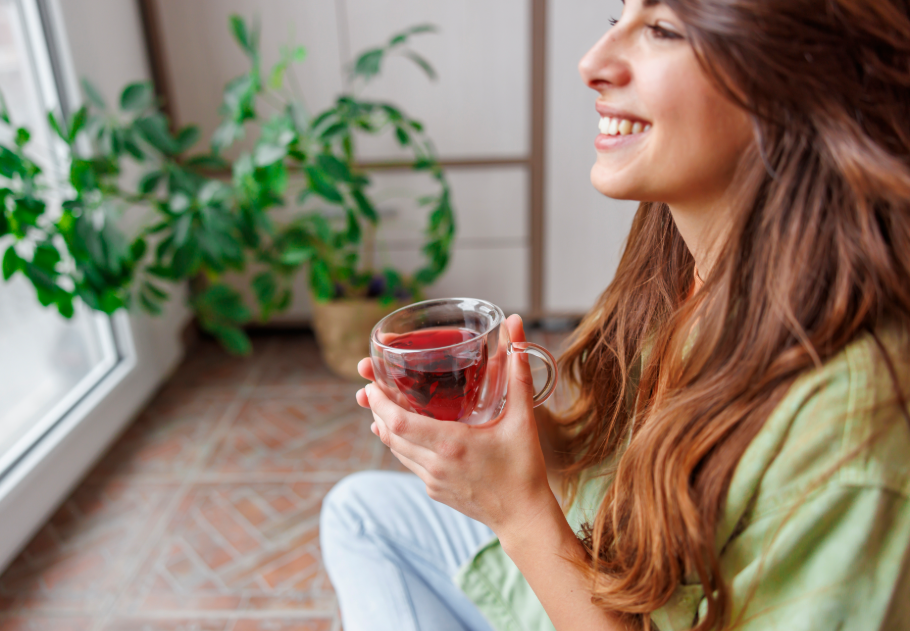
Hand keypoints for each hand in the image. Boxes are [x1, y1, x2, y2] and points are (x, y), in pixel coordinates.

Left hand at [355, 315, 559, 536]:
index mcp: (452, 445)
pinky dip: (400, 444)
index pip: (400, 423)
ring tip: (380, 405)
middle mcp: (436, 465)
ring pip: (396, 450)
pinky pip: (409, 463)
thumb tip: (516, 325)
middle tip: (369, 387)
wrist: (524, 518)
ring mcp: (432, 481)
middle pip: (390, 434)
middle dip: (376, 410)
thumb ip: (518, 372)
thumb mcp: (523, 418)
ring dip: (386, 427)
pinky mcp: (434, 490)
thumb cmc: (525, 469)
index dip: (379, 403)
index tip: (370, 384)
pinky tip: (403, 431)